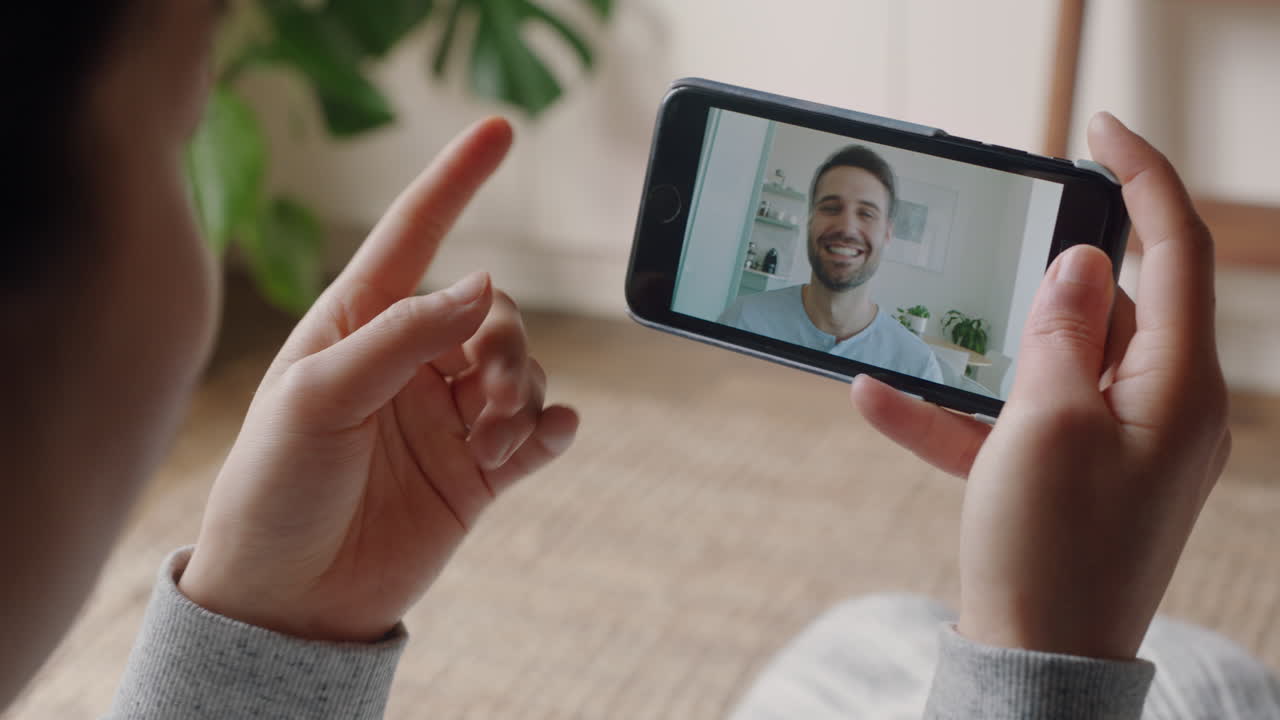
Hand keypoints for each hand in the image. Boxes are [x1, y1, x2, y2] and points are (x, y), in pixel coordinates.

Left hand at [179, 118, 578, 642]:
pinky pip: (540, 432)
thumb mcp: (317, 398)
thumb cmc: (275, 489)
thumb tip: (484, 286)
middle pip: (492, 311)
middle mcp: (411, 363)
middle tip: (486, 393)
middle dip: (506, 340)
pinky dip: (552, 427)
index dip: (456, 180)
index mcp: (359, 327)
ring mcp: (449, 417)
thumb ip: (401, 337)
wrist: (289, 602)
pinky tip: (542, 438)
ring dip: (525, 389)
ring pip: (523, 368)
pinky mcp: (480, 473)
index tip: (500, 129)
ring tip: (495, 434)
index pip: (415, 235)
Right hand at [850, 112, 1229, 659]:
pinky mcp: (1068, 479)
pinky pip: (1013, 424)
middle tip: (1000, 248)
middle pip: (1113, 308)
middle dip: (1049, 280)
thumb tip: (1082, 263)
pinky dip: (958, 412)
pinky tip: (877, 400)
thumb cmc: (1052, 550)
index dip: (1142, 179)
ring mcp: (1113, 447)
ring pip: (1055, 365)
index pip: (1177, 252)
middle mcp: (1158, 410)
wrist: (1035, 664)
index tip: (1099, 129)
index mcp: (1178, 388)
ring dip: (987, 353)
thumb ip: (1062, 333)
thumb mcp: (1048, 424)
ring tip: (925, 336)